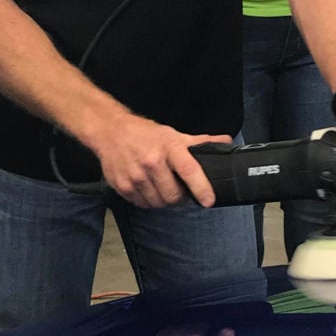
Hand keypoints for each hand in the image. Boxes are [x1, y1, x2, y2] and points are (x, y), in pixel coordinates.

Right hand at [92, 114, 232, 208]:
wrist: (110, 131)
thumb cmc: (144, 133)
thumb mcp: (172, 134)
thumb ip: (199, 142)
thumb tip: (225, 141)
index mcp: (168, 147)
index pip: (189, 171)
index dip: (201, 188)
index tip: (209, 200)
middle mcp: (152, 162)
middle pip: (174, 196)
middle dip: (180, 197)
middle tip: (179, 189)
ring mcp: (136, 176)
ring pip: (159, 203)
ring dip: (164, 200)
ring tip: (162, 187)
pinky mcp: (123, 186)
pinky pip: (142, 204)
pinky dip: (148, 201)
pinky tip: (148, 188)